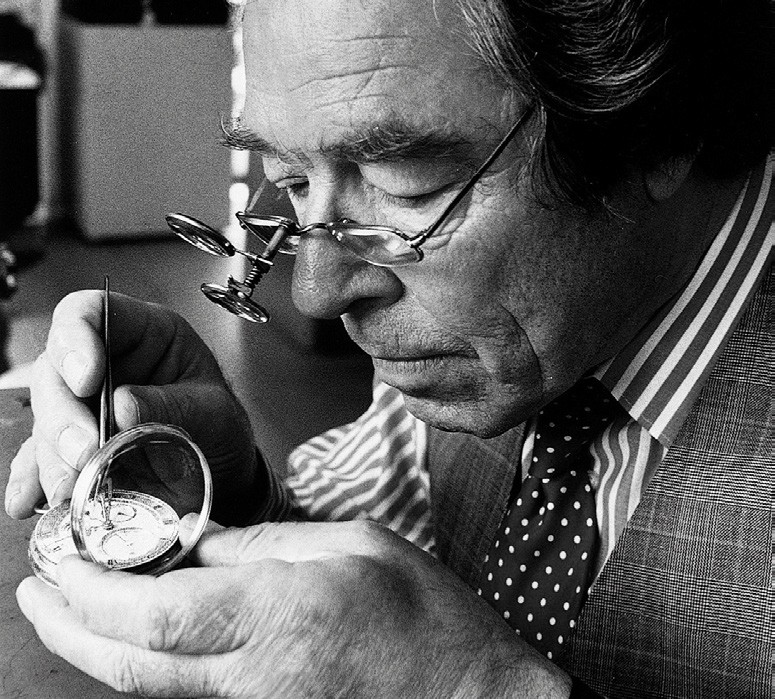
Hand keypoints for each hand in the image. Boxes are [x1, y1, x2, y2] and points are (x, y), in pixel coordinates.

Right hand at [4, 290, 259, 523]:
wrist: (222, 475)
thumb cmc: (221, 428)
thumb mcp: (215, 413)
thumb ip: (173, 406)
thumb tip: (121, 407)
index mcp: (145, 334)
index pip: (92, 311)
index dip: (76, 337)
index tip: (86, 379)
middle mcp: (107, 364)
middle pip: (55, 369)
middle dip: (62, 414)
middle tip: (84, 450)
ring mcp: (85, 406)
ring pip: (44, 417)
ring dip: (51, 454)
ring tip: (72, 486)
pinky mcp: (73, 446)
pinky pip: (39, 458)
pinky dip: (35, 480)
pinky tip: (34, 499)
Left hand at [16, 519, 570, 697]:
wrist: (469, 697)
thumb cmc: (425, 616)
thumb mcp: (355, 543)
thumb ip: (267, 542)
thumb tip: (200, 540)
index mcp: (279, 613)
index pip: (158, 610)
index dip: (93, 588)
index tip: (61, 555)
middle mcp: (253, 671)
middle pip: (130, 663)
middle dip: (68, 624)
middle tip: (36, 585)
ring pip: (147, 682)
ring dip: (95, 641)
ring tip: (69, 597)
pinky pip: (182, 690)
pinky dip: (140, 658)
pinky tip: (134, 624)